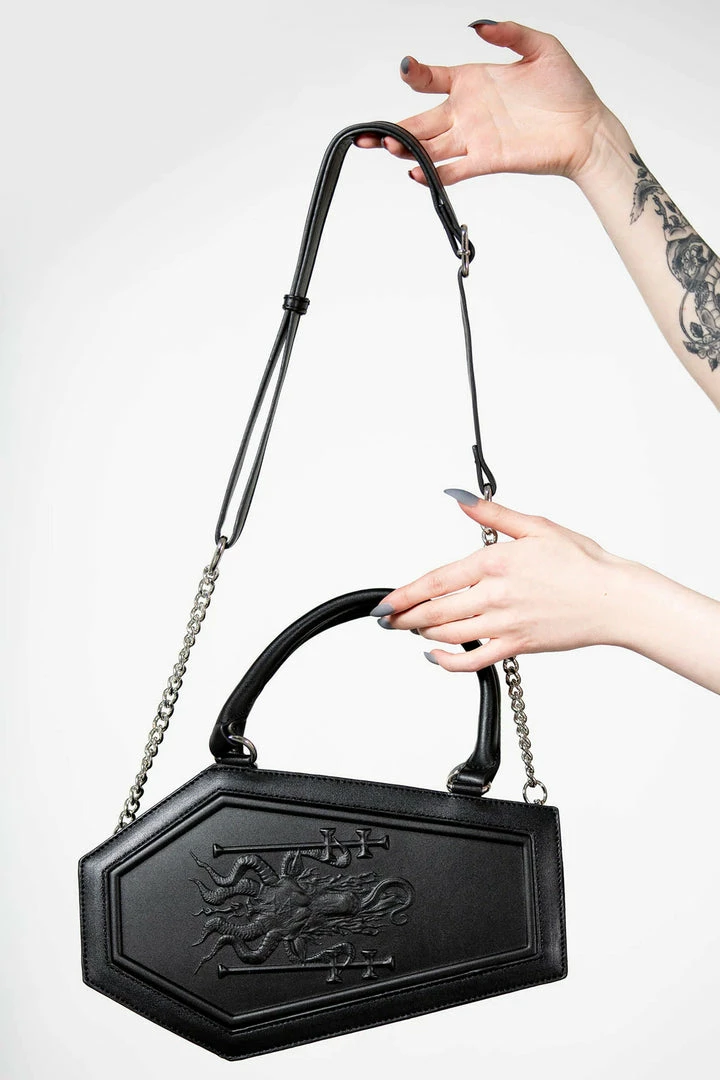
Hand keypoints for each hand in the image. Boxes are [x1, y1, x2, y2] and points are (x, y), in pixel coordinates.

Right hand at [355, 20, 610, 185]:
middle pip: (420, 121)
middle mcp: (468, 112)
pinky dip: (434, 174)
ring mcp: (474, 139)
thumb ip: (511, 33)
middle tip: (369, 133)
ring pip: (429, 146)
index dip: (416, 75)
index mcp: (474, 81)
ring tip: (387, 147)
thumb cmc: (569, 91)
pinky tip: (417, 172)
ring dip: (406, 149)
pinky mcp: (486, 161)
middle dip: (392, 127)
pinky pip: (453, 170)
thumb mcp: (543, 48)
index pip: (433, 79)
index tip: (407, 70)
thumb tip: (481, 25)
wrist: (587, 129)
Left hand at [372, 489, 629, 671]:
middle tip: (386, 620)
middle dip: (404, 617)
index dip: (405, 594)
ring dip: (423, 634)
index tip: (385, 602)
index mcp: (495, 562)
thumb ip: (491, 513)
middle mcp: (496, 595)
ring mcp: (506, 624)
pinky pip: (474, 660)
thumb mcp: (536, 526)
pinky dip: (448, 662)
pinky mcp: (518, 646)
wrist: (614, 598)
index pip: (436, 581)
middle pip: (435, 612)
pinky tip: (436, 656)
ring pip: (450, 635)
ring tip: (410, 630)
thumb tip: (458, 497)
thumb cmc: (582, 562)